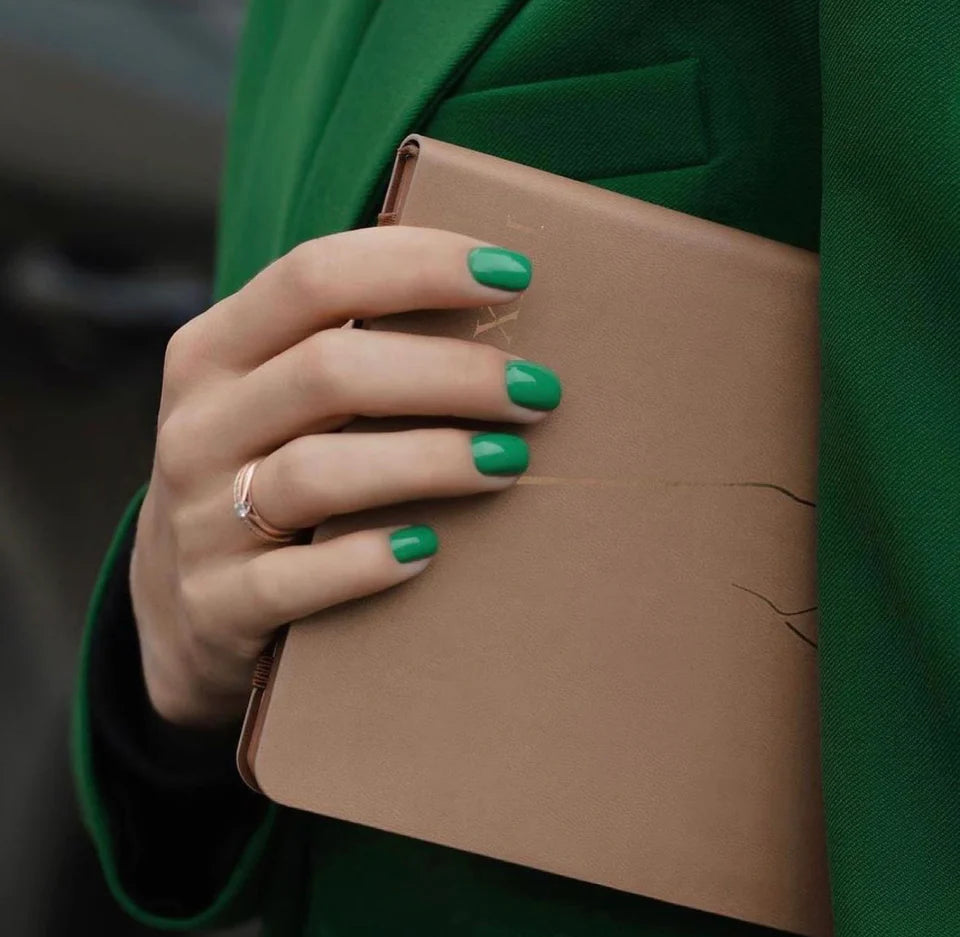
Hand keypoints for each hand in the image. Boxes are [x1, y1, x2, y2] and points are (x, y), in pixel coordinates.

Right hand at [130, 226, 561, 726]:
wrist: (187, 608)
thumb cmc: (266, 477)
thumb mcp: (274, 403)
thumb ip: (343, 354)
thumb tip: (492, 307)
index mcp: (213, 352)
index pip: (314, 277)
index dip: (420, 266)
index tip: (514, 275)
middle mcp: (199, 426)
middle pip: (329, 371)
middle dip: (452, 372)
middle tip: (538, 390)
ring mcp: (200, 519)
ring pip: (319, 472)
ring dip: (431, 460)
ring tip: (510, 462)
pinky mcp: (219, 603)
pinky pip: (297, 580)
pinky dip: (370, 561)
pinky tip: (431, 549)